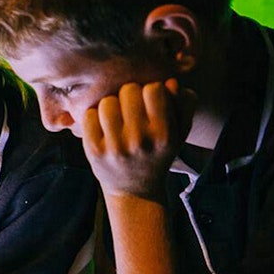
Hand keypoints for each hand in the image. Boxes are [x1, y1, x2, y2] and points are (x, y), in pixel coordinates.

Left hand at [82, 78, 195, 198]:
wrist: (135, 191)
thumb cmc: (158, 153)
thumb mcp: (180, 132)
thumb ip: (184, 104)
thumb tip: (170, 82)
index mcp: (164, 134)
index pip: (153, 89)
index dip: (151, 90)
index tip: (150, 102)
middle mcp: (140, 141)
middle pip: (128, 90)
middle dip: (130, 95)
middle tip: (131, 109)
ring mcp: (115, 147)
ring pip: (107, 101)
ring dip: (111, 105)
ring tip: (117, 118)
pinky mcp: (94, 151)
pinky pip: (89, 115)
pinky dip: (94, 116)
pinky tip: (103, 127)